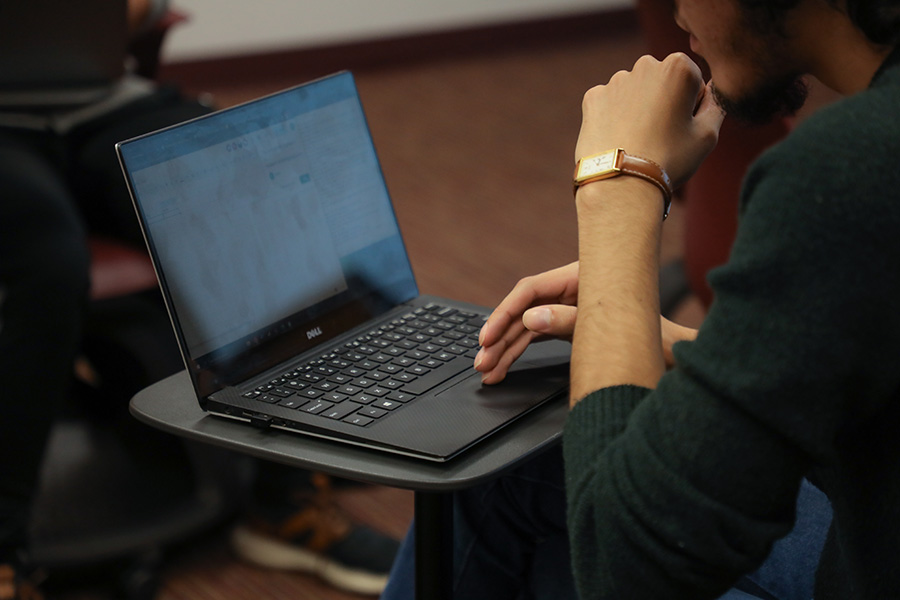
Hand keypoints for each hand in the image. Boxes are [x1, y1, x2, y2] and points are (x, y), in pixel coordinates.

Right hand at [474, 260, 697, 382]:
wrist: (678, 348)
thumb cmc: (655, 332)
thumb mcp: (615, 327)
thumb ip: (571, 322)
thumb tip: (532, 320)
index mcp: (580, 277)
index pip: (530, 290)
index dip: (505, 312)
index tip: (488, 336)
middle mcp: (570, 290)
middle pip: (524, 311)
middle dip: (499, 338)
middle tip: (481, 363)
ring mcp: (568, 308)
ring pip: (526, 327)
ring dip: (505, 350)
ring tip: (487, 372)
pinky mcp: (568, 326)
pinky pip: (535, 337)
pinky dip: (519, 354)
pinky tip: (504, 367)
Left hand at [575, 53, 723, 188]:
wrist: (620, 184)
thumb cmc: (669, 159)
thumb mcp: (707, 135)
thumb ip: (716, 105)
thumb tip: (712, 91)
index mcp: (678, 67)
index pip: (693, 81)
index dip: (691, 106)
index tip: (682, 128)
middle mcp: (645, 65)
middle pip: (661, 82)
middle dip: (663, 101)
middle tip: (660, 136)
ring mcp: (615, 81)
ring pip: (633, 92)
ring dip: (637, 109)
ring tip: (638, 141)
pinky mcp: (593, 98)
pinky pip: (609, 103)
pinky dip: (613, 117)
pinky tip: (618, 139)